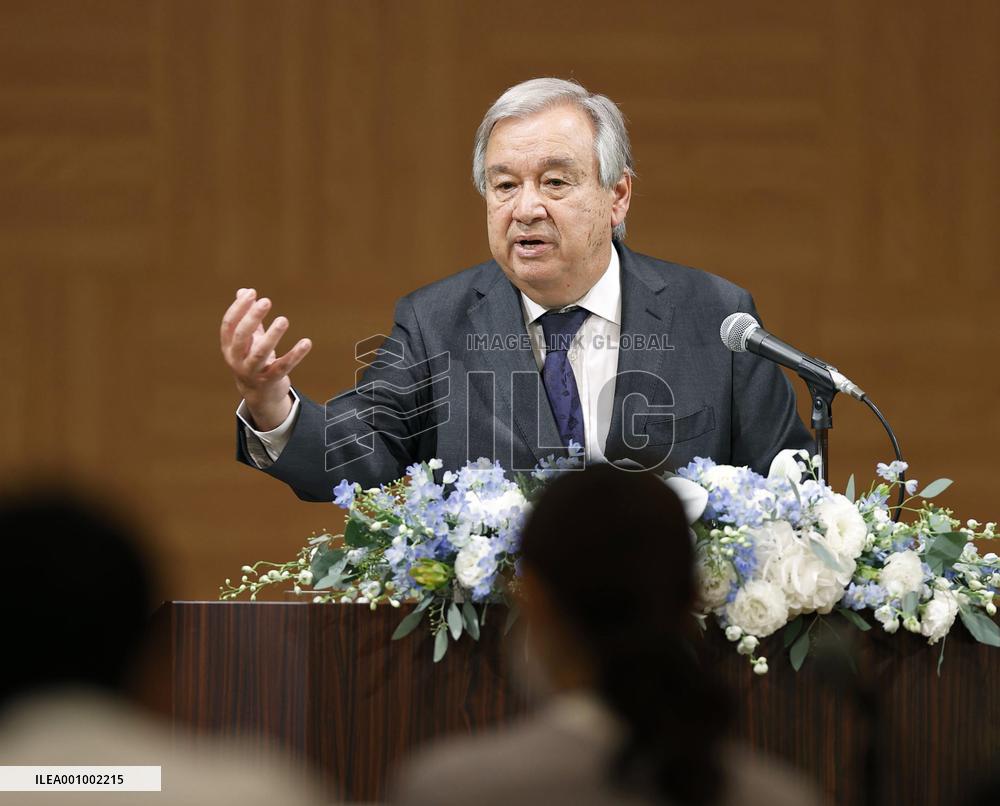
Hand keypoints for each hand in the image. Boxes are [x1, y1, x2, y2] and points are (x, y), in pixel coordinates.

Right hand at [220, 288, 311, 430]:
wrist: (260, 395)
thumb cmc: (254, 360)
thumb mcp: (248, 340)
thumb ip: (247, 318)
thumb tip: (243, 291)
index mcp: (229, 347)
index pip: (229, 325)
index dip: (239, 308)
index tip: (252, 293)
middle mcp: (237, 360)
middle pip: (241, 337)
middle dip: (252, 318)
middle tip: (266, 301)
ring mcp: (252, 372)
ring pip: (260, 353)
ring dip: (272, 336)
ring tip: (283, 320)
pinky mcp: (270, 381)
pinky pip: (283, 366)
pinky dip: (295, 354)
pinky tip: (306, 342)